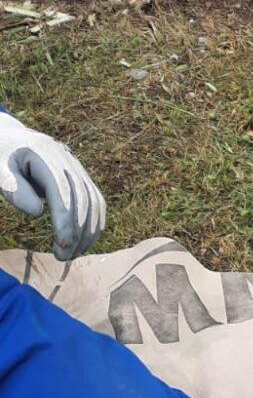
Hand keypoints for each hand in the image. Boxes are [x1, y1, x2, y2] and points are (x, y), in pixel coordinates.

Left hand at [0, 113, 106, 261]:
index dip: (66, 220)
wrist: (14, 140)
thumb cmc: (3, 159)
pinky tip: (83, 243)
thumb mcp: (0, 170)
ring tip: (72, 254)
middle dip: (77, 233)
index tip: (62, 245)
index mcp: (45, 155)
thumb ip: (15, 189)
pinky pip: (97, 203)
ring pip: (94, 204)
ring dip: (88, 233)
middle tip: (63, 257)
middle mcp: (67, 160)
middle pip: (82, 200)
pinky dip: (94, 226)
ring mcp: (78, 168)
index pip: (63, 192)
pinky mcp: (83, 178)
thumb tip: (37, 213)